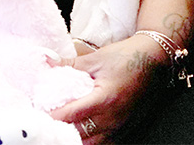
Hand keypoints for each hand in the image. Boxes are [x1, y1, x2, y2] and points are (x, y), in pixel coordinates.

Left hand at [51, 34, 170, 142]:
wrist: (155, 61)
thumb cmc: (126, 58)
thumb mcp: (95, 59)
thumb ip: (69, 64)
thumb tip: (47, 61)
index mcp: (105, 99)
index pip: (73, 115)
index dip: (54, 116)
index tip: (39, 113)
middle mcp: (113, 117)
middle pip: (81, 134)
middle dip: (61, 129)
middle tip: (46, 121)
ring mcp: (121, 126)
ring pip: (93, 143)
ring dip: (76, 137)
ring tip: (60, 128)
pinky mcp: (126, 128)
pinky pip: (106, 142)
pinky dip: (91, 140)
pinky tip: (79, 134)